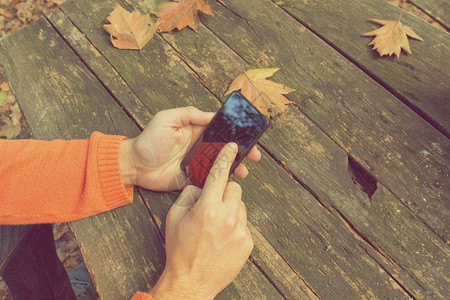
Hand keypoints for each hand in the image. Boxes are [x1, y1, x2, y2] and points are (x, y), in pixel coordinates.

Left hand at [119, 106, 260, 190]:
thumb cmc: (149, 140)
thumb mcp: (167, 119)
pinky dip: (221, 181)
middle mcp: (200, 146)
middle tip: (254, 156)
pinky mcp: (194, 178)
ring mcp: (198, 163)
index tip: (249, 136)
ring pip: (221, 164)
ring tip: (244, 172)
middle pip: (226, 148)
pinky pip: (211, 179)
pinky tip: (230, 183)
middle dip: (242, 151)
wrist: (135, 166)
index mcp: (196, 130)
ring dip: (235, 167)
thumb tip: (212, 115)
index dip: (236, 132)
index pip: (221, 129)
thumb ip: (189, 114)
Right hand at [150, 143, 253, 298]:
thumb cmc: (179, 249)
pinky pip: (244, 223)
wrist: (190, 282)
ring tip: (216, 225)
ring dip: (230, 209)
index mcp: (207, 209)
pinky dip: (235, 225)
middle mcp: (227, 218)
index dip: (226, 157)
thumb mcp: (174, 217)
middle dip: (224, 191)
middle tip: (213, 203)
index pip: (219, 174)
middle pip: (235, 188)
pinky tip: (222, 237)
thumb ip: (188, 195)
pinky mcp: (248, 243)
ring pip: (241, 205)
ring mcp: (240, 231)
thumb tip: (201, 185)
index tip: (232, 147)